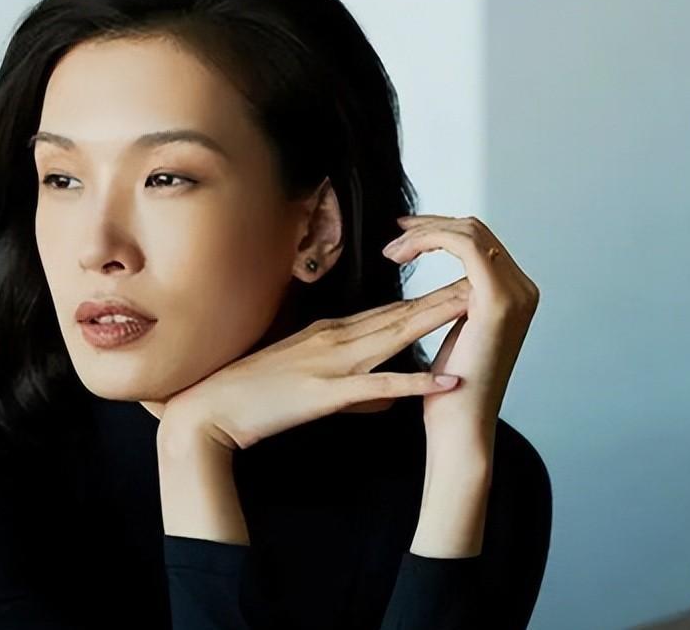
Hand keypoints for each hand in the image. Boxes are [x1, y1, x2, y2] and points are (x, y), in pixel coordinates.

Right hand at [157, 275, 473, 450]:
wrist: (207, 410)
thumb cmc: (252, 398)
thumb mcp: (309, 388)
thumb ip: (350, 391)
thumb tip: (384, 400)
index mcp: (329, 336)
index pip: (386, 314)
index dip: (424, 300)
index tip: (458, 287)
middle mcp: (334, 341)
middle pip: (398, 316)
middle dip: (442, 298)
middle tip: (482, 280)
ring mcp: (330, 365)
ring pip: (393, 338)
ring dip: (435, 322)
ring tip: (473, 308)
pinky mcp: (324, 394)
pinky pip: (377, 387)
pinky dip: (414, 384)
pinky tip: (444, 381)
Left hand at [382, 214, 539, 441]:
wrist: (460, 424)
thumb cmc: (451, 390)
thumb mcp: (459, 332)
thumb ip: (460, 302)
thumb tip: (449, 283)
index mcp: (516, 295)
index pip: (481, 242)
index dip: (441, 230)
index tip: (405, 234)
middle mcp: (523, 290)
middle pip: (477, 230)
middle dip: (431, 226)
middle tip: (395, 236)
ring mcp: (515, 293)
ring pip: (470, 232)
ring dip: (426, 233)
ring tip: (394, 250)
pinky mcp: (497, 299)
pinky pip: (464, 246)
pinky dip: (431, 240)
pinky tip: (404, 252)